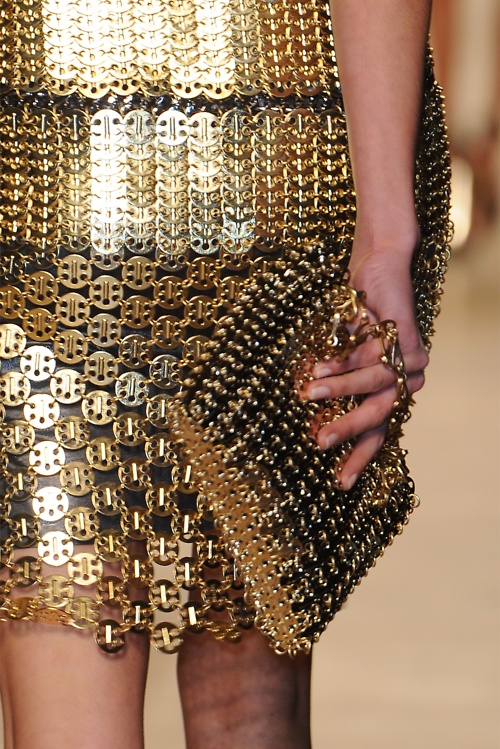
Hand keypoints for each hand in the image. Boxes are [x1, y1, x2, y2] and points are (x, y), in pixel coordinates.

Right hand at [303, 233, 428, 489]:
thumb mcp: (343, 357)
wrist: (380, 270)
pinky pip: (373, 357)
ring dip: (338, 389)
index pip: (377, 433)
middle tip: (318, 442)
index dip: (358, 458)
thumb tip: (305, 413)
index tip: (338, 483)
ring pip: (374, 386)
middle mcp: (404, 383)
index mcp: (390, 392)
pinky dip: (345, 361)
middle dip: (347, 430)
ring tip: (308, 391)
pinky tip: (319, 365)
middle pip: (379, 416)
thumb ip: (335, 382)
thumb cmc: (357, 318)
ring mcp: (409, 362)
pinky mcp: (407, 338)